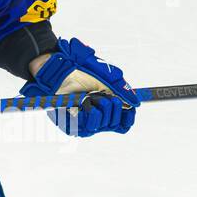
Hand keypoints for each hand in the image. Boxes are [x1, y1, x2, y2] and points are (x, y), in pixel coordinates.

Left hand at [20, 37, 138, 136]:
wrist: (61, 69)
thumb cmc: (81, 71)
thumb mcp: (107, 77)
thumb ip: (123, 89)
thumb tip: (135, 103)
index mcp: (106, 107)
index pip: (123, 122)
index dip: (129, 116)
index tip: (129, 107)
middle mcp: (95, 117)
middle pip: (115, 124)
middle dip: (115, 107)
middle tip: (104, 95)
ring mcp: (83, 122)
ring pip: (104, 126)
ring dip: (102, 109)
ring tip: (91, 98)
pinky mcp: (71, 126)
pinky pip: (89, 127)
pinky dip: (91, 113)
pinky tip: (84, 104)